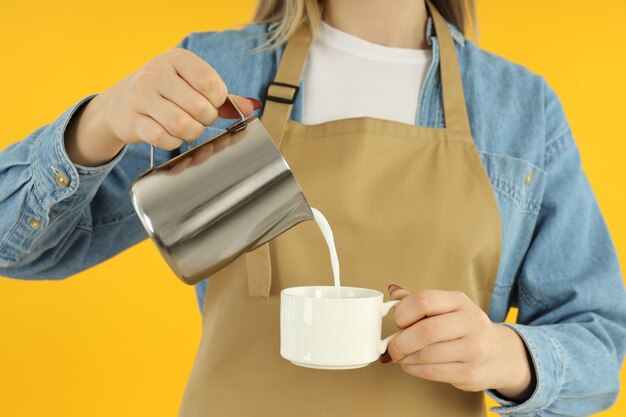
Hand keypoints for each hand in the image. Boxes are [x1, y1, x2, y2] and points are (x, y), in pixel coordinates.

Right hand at [65, 48, 260, 165]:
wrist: (119, 104)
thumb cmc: (164, 93)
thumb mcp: (190, 84)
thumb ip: (221, 96)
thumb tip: (251, 106)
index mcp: (177, 59)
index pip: (210, 84)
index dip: (218, 101)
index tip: (212, 104)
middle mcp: (156, 73)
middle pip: (199, 107)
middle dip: (206, 120)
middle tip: (200, 119)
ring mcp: (141, 96)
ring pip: (182, 124)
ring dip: (192, 133)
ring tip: (188, 128)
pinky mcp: (132, 120)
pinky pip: (162, 137)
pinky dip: (173, 142)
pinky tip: (171, 136)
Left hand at [381, 285, 534, 400]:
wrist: (500, 355)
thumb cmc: (464, 328)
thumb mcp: (447, 307)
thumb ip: (419, 301)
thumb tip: (392, 290)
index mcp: (459, 301)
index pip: (424, 300)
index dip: (402, 312)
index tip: (397, 321)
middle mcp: (471, 322)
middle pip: (425, 330)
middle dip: (400, 341)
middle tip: (391, 347)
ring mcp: (474, 349)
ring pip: (427, 354)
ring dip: (405, 357)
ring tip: (400, 356)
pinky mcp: (471, 373)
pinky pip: (433, 372)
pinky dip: (414, 369)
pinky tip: (410, 365)